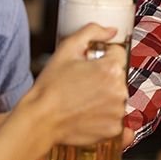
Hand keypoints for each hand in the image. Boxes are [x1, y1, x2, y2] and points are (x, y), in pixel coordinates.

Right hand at [27, 23, 127, 147]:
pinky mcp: (113, 129)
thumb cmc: (50, 86)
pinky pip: (115, 117)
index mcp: (111, 69)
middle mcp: (120, 91)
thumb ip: (92, 31)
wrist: (40, 119)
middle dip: (104, 78)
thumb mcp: (67, 49)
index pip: (118, 54)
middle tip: (81, 84)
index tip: (89, 65)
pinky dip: (104, 116)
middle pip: (118, 77)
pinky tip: (87, 114)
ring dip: (105, 97)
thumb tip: (112, 30)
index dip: (102, 57)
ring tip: (82, 100)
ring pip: (117, 97)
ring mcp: (118, 112)